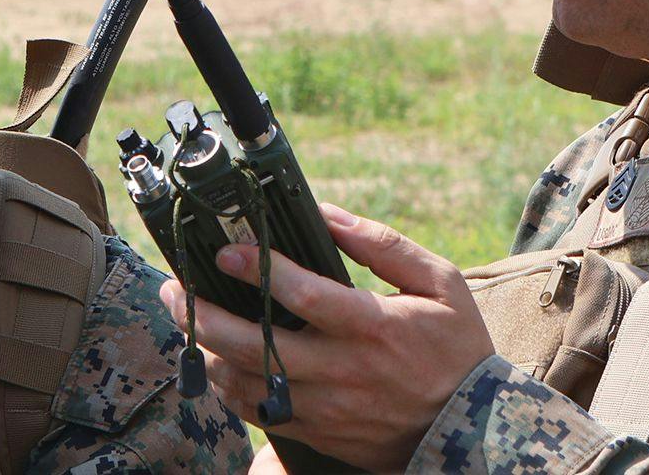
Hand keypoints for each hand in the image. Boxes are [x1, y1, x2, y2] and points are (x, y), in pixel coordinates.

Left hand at [157, 202, 492, 470]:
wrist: (474, 431)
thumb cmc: (456, 347)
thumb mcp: (439, 282)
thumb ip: (382, 245)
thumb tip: (327, 214)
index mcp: (373, 326)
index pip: (303, 296)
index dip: (259, 270)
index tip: (226, 251)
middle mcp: (344, 370)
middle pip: (257, 345)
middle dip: (205, 315)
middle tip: (174, 288)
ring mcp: (328, 408)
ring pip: (247, 385)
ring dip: (208, 352)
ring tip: (187, 320)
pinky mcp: (320, 434)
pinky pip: (259, 414)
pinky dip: (228, 389)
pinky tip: (215, 362)